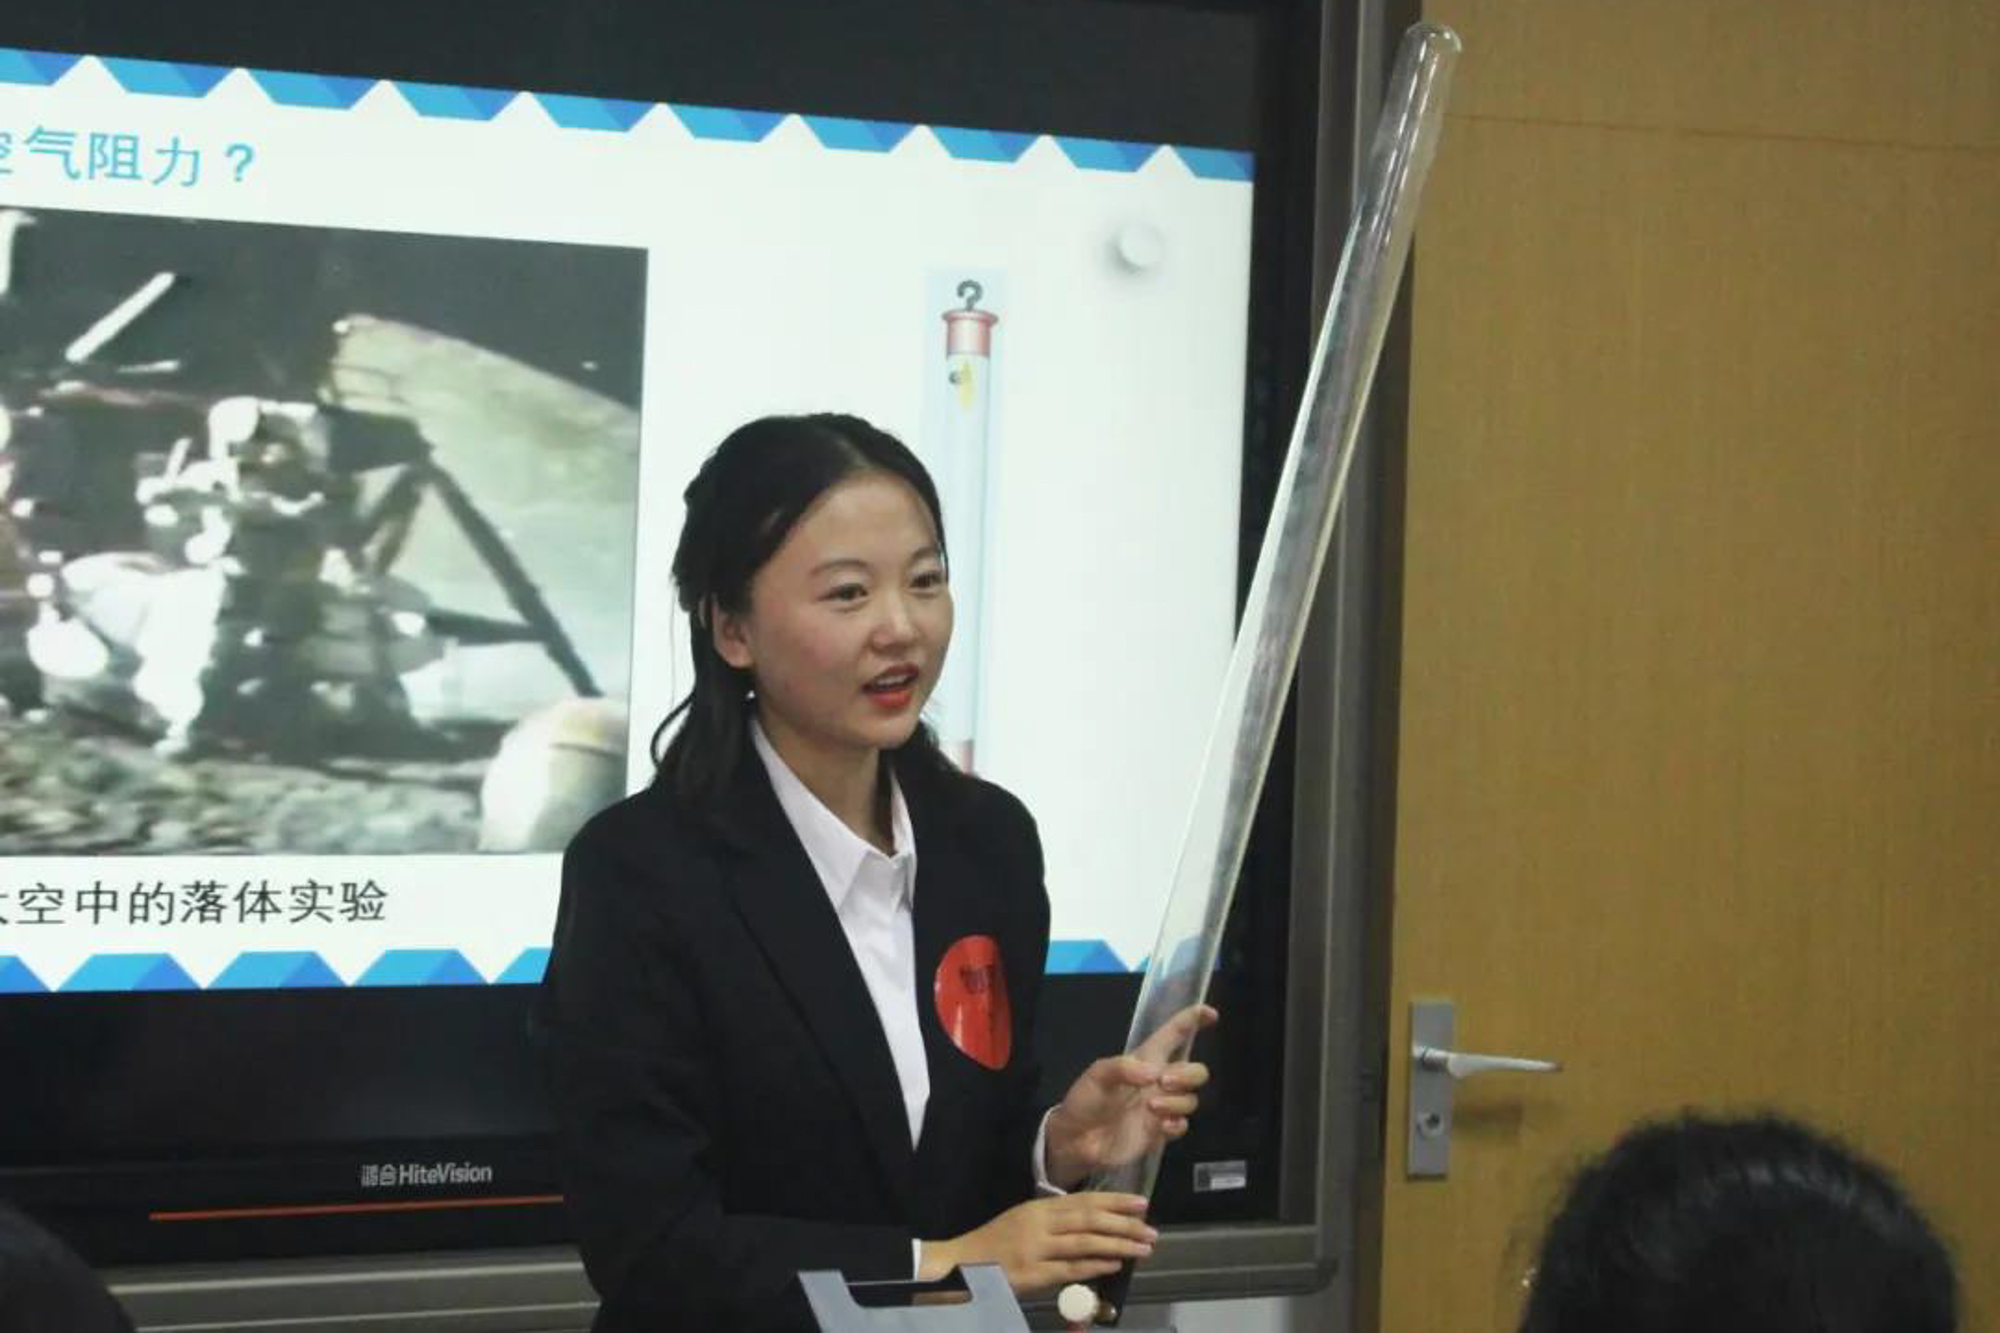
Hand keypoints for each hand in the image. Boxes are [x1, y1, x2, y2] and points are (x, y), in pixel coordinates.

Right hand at [919, 1193, 1155, 1293]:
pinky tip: (1114, 1265)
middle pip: (1089, 1220)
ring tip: (1142, 1248)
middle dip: (1123, 1224)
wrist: (961, 1264)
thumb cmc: (995, 1244)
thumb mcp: (1023, 1221)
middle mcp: (1039, 1224)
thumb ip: (1054, 1220)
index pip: (1084, 1200)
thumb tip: (1094, 1223)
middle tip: (1150, 1229)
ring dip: (1117, 1245)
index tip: (1141, 1203)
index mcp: (1039, 1208)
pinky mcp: (1032, 1274)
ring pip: (1084, 1243)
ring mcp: (1035, 1248)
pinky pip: (1069, 1269)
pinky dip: (1094, 1266)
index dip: (1114, 1201)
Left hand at [1044, 1003, 1217, 1188]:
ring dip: (1177, 1102)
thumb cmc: (1085, 1100)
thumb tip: (1155, 1073)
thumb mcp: (1097, 1074)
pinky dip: (1177, 1124)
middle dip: (1189, 1074)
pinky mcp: (1160, 1132)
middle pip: (1195, 1071)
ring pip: (1192, 1099)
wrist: (1077, 1140)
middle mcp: (1159, 1082)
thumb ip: (1124, 1067)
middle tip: (1163, 1083)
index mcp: (1145, 1060)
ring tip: (1151, 1108)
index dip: (1192, 1021)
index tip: (1210, 1014)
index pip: (1174, 1035)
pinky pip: (1183, 1125)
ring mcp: (1161, 1108)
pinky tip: (1160, 1126)